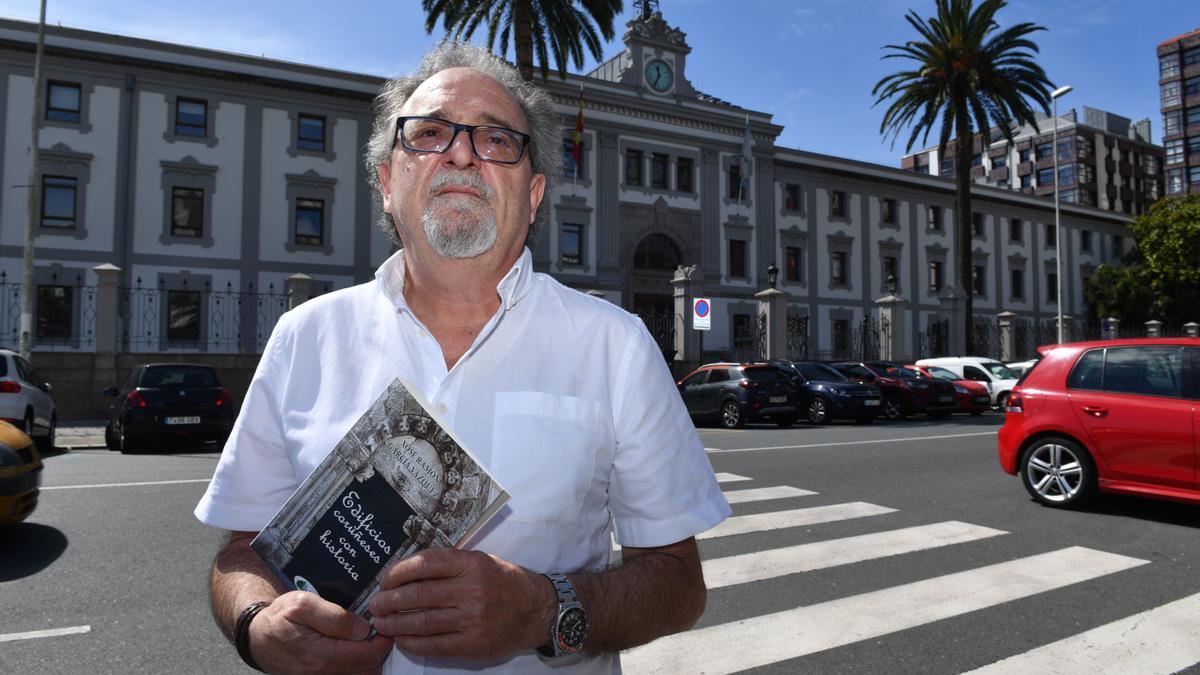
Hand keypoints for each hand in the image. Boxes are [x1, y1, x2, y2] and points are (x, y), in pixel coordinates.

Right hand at [250, 590, 393, 673]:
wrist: (257, 637)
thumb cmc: (279, 618)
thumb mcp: (303, 604)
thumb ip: (335, 617)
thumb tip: (362, 628)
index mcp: (321, 656)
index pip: (369, 656)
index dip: (383, 640)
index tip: (383, 625)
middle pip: (370, 670)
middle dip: (379, 650)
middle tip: (376, 630)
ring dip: (369, 659)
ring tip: (365, 639)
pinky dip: (358, 665)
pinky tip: (355, 649)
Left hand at [368, 548, 553, 659]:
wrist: (535, 610)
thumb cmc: (502, 581)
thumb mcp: (479, 561)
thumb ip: (448, 565)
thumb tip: (405, 572)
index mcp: (472, 564)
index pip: (425, 564)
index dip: (398, 572)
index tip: (385, 579)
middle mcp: (472, 590)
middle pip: (418, 595)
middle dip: (389, 600)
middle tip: (375, 604)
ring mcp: (473, 620)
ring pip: (422, 622)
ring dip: (395, 624)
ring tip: (381, 623)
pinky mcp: (473, 644)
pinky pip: (434, 645)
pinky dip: (412, 643)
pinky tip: (401, 639)